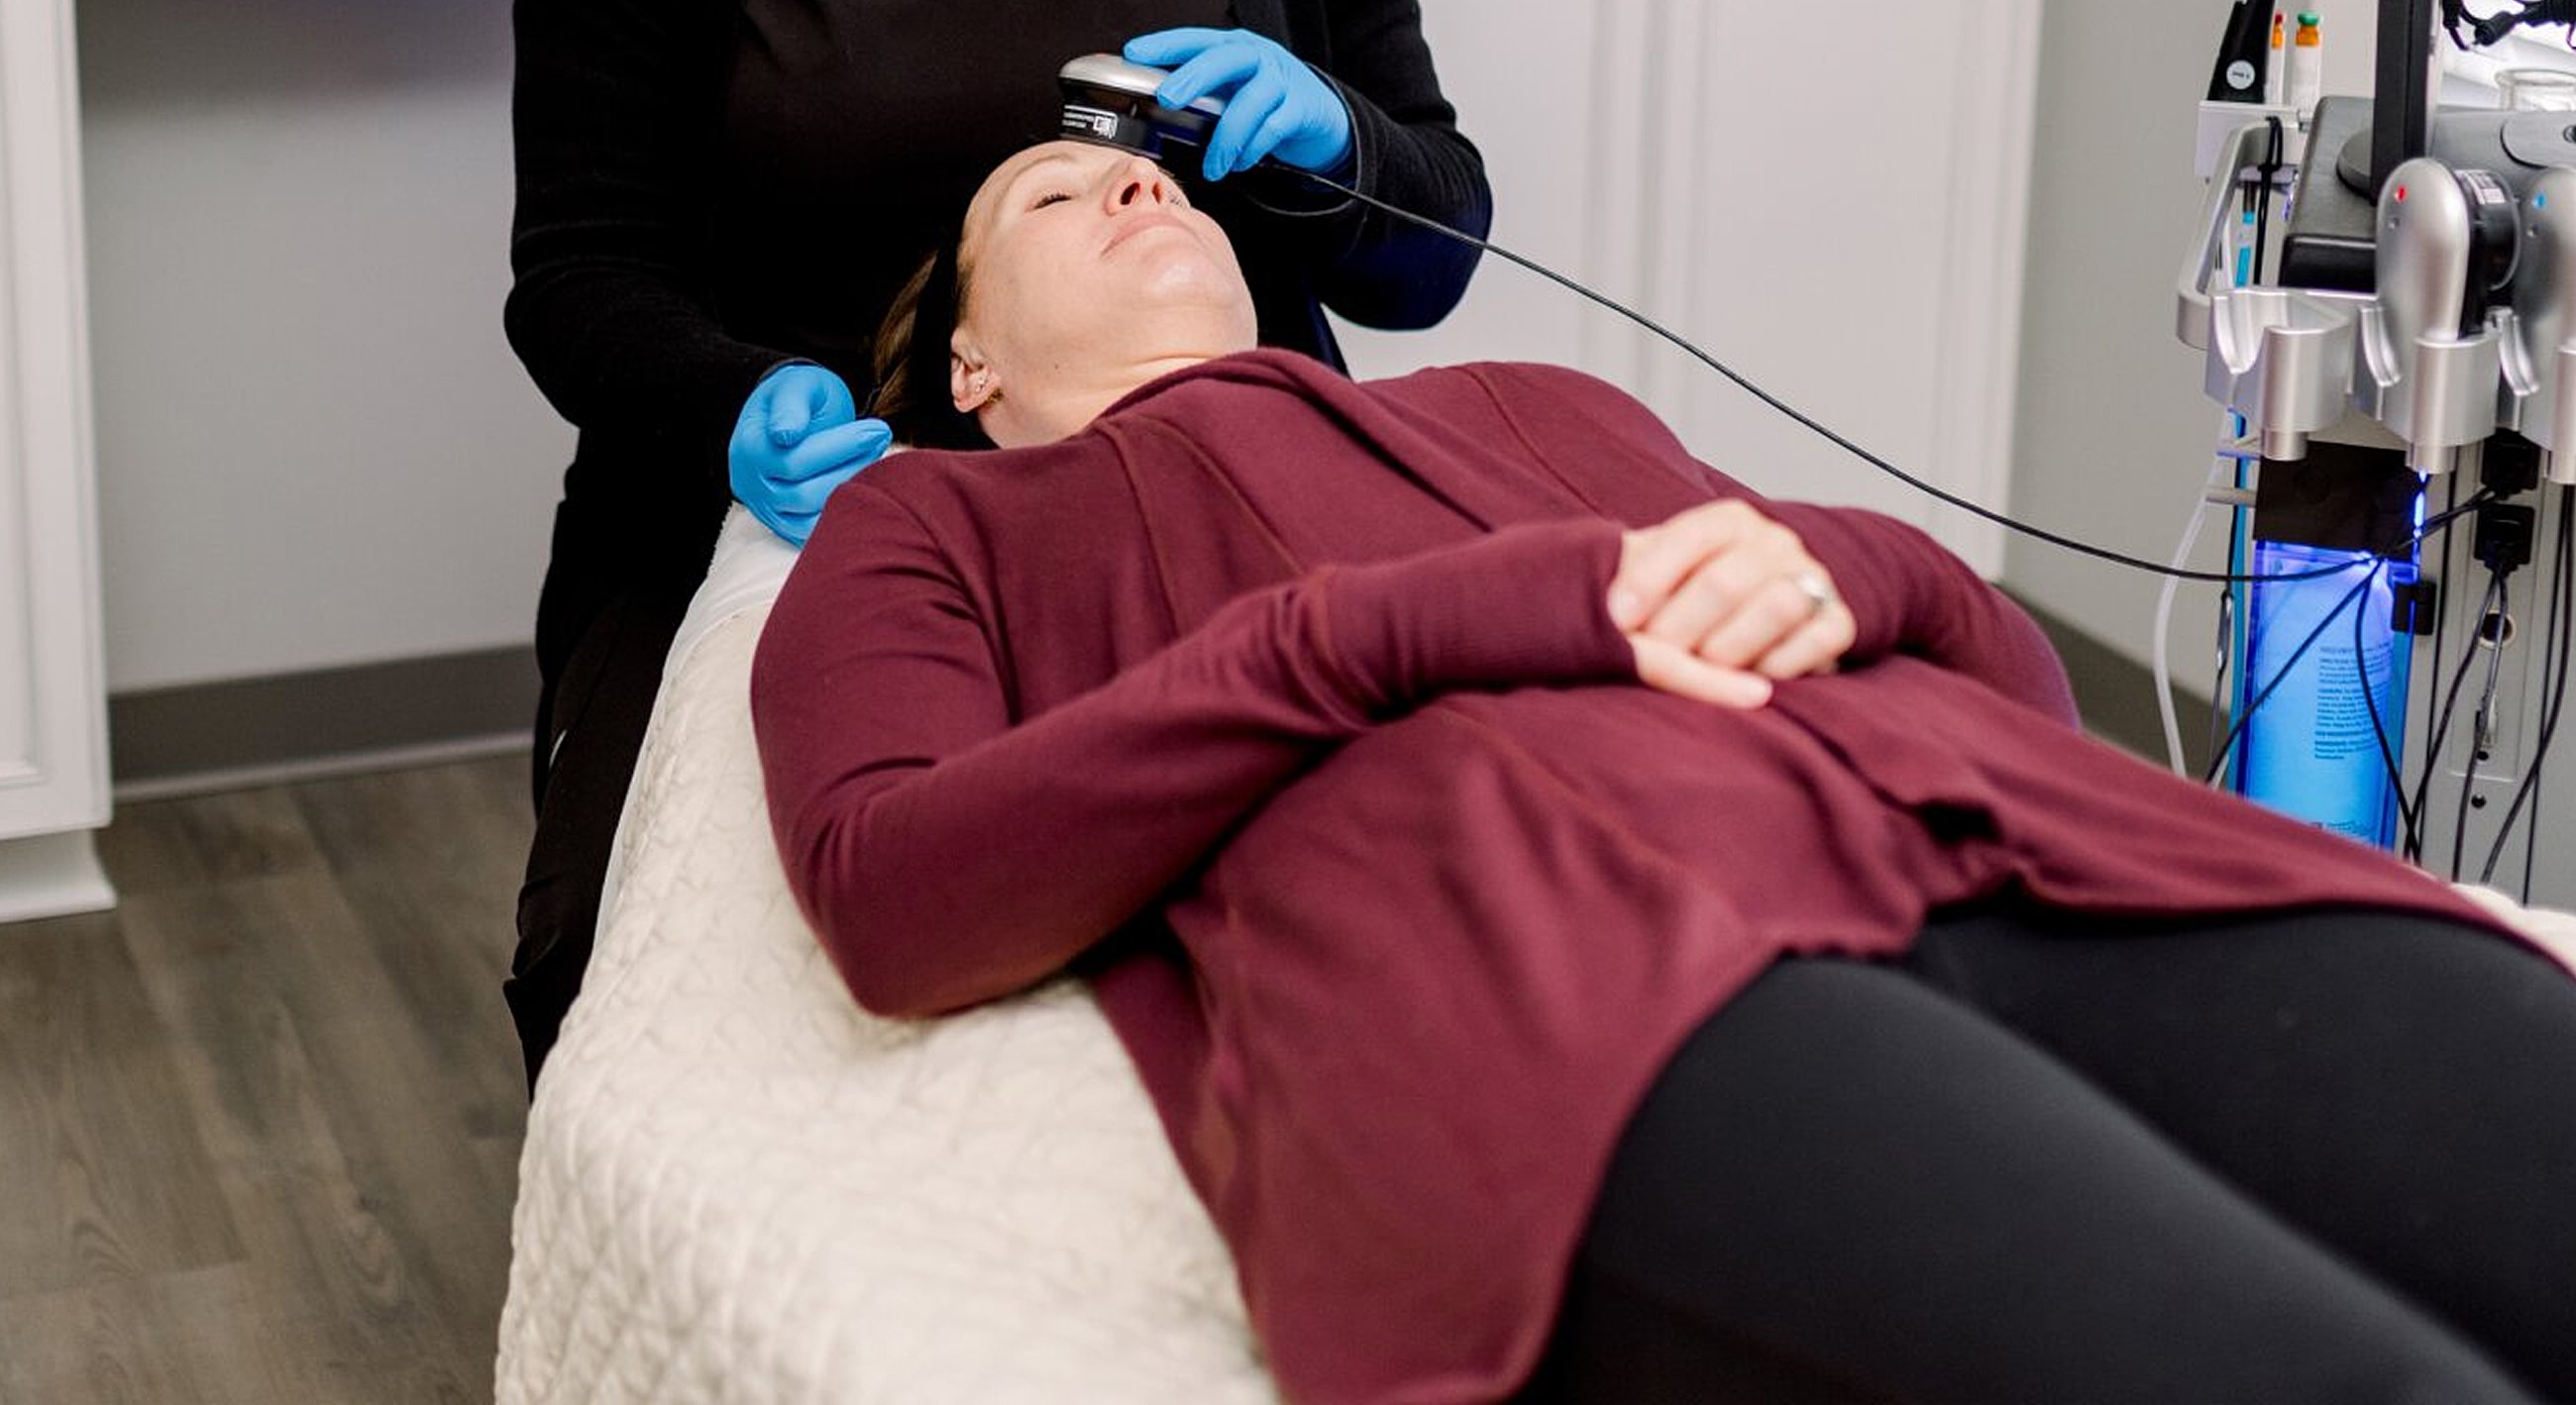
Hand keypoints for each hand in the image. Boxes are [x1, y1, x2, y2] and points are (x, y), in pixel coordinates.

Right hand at [729, 363, 891, 546]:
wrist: (790, 416)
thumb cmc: (798, 395)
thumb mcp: (796, 385)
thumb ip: (791, 405)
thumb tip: (785, 435)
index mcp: (750, 448)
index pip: (795, 460)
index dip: (841, 447)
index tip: (879, 429)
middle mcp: (751, 483)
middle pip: (805, 493)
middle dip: (851, 469)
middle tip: (883, 443)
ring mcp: (764, 507)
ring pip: (811, 518)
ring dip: (850, 493)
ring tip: (875, 462)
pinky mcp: (781, 523)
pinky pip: (812, 533)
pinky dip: (840, 516)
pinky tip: (864, 489)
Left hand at [1122, 27, 1353, 181]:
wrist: (1321, 116)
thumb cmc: (1264, 103)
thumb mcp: (1230, 90)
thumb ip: (1200, 94)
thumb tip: (1151, 111)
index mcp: (1232, 48)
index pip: (1195, 39)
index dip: (1165, 44)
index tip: (1134, 53)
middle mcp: (1257, 57)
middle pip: (1225, 58)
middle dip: (1193, 76)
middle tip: (1167, 98)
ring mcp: (1282, 80)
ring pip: (1251, 101)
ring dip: (1226, 137)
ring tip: (1211, 167)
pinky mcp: (1302, 108)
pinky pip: (1274, 128)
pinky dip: (1253, 149)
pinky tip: (1239, 164)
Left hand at [1607, 500, 1853, 707]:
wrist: (1773, 615)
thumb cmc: (1695, 599)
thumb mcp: (1661, 573)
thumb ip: (1628, 570)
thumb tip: (1580, 586)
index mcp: (1729, 521)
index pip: (1688, 538)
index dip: (1649, 580)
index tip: (1616, 619)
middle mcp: (1775, 542)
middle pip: (1725, 582)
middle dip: (1682, 627)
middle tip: (1654, 657)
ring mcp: (1813, 578)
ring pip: (1776, 606)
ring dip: (1730, 647)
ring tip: (1702, 668)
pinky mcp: (1839, 621)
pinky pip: (1814, 643)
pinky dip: (1777, 666)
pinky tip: (1747, 682)